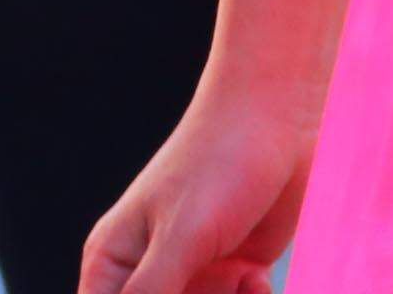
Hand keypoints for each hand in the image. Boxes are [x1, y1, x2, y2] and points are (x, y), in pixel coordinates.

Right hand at [81, 79, 317, 293]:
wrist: (280, 116)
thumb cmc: (220, 160)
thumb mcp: (180, 237)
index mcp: (112, 261)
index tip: (176, 289)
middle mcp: (147, 272)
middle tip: (218, 281)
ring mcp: (191, 272)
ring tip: (242, 277)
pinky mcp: (231, 270)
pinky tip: (256, 274)